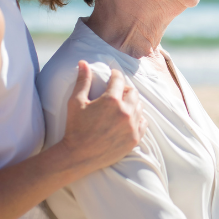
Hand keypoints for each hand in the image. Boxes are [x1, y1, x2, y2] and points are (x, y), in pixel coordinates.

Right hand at [61, 61, 145, 175]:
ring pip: (139, 106)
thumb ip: (82, 80)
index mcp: (111, 100)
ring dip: (132, 103)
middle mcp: (125, 112)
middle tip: (116, 92)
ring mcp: (131, 126)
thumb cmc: (74, 128)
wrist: (78, 156)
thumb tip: (83, 62)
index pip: (118, 79)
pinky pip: (143, 123)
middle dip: (124, 89)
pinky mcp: (134, 139)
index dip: (114, 75)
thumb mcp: (76, 102)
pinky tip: (129, 119)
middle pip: (132, 92)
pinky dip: (138, 118)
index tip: (112, 75)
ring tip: (122, 105)